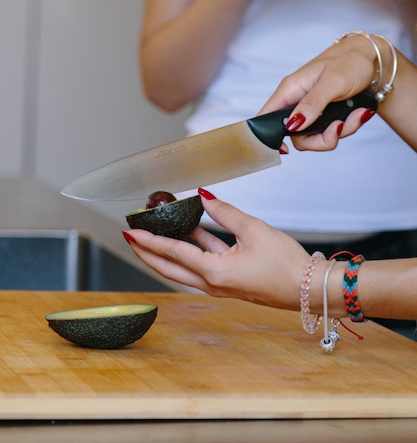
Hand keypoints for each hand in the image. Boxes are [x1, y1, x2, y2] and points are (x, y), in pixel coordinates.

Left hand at [123, 195, 308, 309]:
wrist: (310, 290)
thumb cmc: (286, 265)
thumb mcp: (254, 230)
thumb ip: (225, 212)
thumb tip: (204, 196)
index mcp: (215, 272)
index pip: (173, 253)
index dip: (150, 240)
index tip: (131, 231)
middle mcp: (212, 283)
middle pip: (169, 268)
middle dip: (147, 252)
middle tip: (131, 237)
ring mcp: (220, 284)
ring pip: (183, 268)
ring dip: (167, 252)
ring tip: (154, 233)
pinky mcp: (229, 281)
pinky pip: (202, 264)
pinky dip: (192, 249)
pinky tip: (190, 232)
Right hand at [258, 34, 376, 150]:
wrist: (374, 59)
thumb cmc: (351, 61)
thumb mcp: (332, 82)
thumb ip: (312, 104)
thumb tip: (292, 124)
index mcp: (291, 90)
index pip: (266, 116)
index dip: (269, 136)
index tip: (285, 149)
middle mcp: (298, 101)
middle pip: (296, 136)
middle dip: (321, 138)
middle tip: (338, 129)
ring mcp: (313, 110)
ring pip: (316, 136)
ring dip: (340, 131)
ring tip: (356, 114)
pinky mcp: (326, 115)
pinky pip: (331, 131)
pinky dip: (348, 126)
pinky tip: (358, 112)